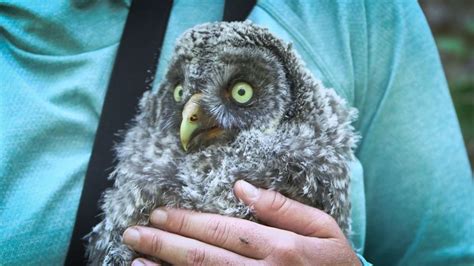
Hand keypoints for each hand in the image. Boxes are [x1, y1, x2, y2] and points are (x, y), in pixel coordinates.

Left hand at [123, 180, 359, 264]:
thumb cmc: (337, 265)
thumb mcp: (324, 229)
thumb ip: (283, 208)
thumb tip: (242, 187)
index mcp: (280, 248)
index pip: (222, 231)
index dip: (186, 222)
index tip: (159, 214)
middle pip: (202, 258)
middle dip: (162, 244)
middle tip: (132, 233)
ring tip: (135, 260)